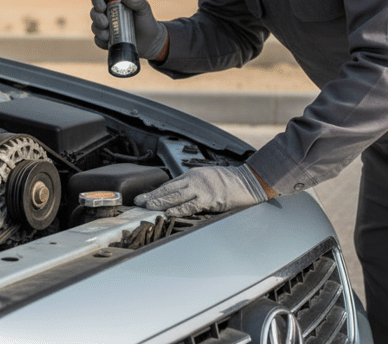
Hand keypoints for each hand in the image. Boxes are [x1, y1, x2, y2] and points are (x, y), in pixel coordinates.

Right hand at [89, 0, 167, 60]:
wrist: (150, 41)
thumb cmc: (146, 21)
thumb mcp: (144, 9)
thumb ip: (138, 0)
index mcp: (113, 3)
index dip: (96, 1)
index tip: (102, 7)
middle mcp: (106, 14)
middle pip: (93, 13)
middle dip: (96, 18)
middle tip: (106, 23)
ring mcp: (105, 28)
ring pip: (94, 27)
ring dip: (98, 30)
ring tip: (108, 35)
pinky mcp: (106, 41)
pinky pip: (98, 41)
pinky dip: (100, 41)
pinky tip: (107, 41)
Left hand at [133, 164, 269, 216]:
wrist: (249, 181)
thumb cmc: (230, 181)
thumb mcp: (208, 179)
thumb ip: (193, 186)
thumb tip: (177, 197)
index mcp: (193, 175)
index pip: (169, 184)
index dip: (155, 191)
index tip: (143, 197)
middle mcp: (195, 180)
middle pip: (168, 189)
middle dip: (152, 196)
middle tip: (138, 202)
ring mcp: (202, 189)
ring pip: (175, 196)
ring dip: (159, 202)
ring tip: (147, 207)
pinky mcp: (210, 200)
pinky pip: (190, 206)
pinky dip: (177, 209)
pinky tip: (167, 213)